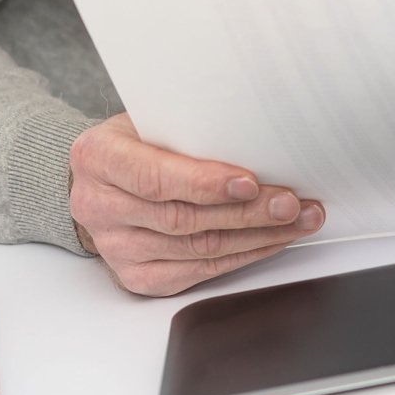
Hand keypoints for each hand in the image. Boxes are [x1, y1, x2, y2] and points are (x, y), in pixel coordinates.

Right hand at [68, 114, 324, 295]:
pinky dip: (241, 256)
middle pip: (183, 219)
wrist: (105, 179)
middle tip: (291, 204)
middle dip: (246, 213)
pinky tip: (270, 241)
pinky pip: (198, 272)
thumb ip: (190, 128)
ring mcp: (116, 247)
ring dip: (256, 237)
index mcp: (98, 158)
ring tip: (296, 221)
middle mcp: (99, 206)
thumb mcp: (152, 118)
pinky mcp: (136, 276)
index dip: (205, 183)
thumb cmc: (139, 141)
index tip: (249, 182)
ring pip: (197, 249)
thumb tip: (258, 135)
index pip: (154, 178)